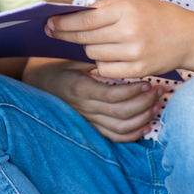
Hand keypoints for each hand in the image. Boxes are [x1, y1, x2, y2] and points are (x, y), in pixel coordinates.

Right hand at [25, 59, 160, 141]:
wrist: (35, 85)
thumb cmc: (55, 67)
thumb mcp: (72, 60)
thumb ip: (95, 61)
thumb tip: (120, 57)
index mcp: (80, 89)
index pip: (112, 96)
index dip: (133, 91)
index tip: (147, 82)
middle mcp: (84, 108)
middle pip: (121, 113)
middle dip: (144, 103)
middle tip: (158, 91)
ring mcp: (87, 120)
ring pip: (120, 127)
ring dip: (142, 118)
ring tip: (155, 105)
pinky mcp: (90, 127)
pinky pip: (113, 137)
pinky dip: (132, 135)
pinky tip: (146, 125)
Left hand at [45, 0, 193, 79]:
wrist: (190, 37)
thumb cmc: (159, 15)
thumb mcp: (134, 1)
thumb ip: (106, 7)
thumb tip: (76, 13)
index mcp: (126, 10)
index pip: (85, 19)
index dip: (63, 23)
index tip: (49, 23)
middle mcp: (129, 32)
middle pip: (86, 38)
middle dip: (66, 35)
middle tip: (52, 32)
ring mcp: (134, 53)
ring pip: (94, 54)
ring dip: (88, 48)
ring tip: (90, 41)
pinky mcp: (139, 70)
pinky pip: (106, 70)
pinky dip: (101, 64)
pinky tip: (104, 56)